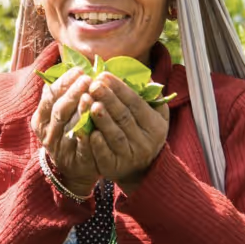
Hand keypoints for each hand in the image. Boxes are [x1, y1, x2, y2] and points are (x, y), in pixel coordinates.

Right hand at [31, 68, 100, 195]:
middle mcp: (47, 133)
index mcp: (41, 118)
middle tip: (87, 79)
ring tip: (91, 96)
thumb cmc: (70, 131)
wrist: (74, 168)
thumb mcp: (61, 114)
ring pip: (68, 126)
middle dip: (72, 93)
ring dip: (79, 110)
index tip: (79, 71)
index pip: (50, 96)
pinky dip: (88, 134)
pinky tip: (97, 123)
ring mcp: (59, 148)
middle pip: (58, 109)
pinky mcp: (75, 161)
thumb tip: (68, 66)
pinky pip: (81, 146)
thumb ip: (63, 94)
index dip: (64, 82)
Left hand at [85, 73, 169, 191]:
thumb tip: (143, 76)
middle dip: (108, 99)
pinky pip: (105, 155)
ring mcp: (130, 157)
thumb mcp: (155, 114)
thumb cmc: (144, 132)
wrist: (141, 168)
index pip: (136, 103)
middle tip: (93, 84)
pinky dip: (97, 144)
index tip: (104, 75)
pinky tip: (89, 132)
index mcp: (156, 126)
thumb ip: (150, 96)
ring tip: (89, 103)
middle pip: (124, 117)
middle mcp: (146, 142)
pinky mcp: (115, 168)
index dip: (120, 88)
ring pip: (114, 135)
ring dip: (102, 119)